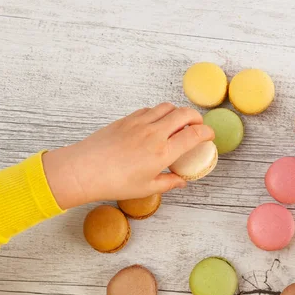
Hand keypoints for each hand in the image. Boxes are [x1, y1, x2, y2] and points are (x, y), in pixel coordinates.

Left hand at [42, 103, 213, 208]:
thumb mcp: (146, 188)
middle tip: (198, 125)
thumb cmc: (114, 182)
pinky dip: (159, 113)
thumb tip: (181, 180)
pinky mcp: (128, 119)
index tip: (209, 136)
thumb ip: (168, 182)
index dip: (207, 132)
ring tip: (178, 123)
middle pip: (184, 114)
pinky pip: (150, 109)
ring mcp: (140, 123)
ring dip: (178, 112)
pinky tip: (157, 124)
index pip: (194, 135)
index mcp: (163, 152)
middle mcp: (154, 133)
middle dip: (196, 117)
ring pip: (167, 107)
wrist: (84, 170)